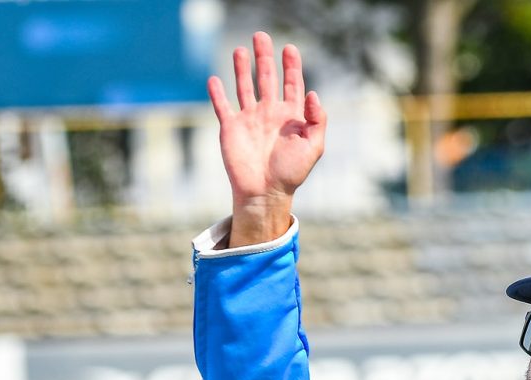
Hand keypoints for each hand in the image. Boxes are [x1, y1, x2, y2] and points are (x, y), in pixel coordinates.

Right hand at [207, 33, 327, 247]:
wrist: (266, 192)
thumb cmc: (292, 172)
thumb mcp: (314, 146)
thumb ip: (316, 120)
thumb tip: (311, 93)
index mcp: (290, 116)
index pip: (292, 84)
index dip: (291, 66)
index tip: (290, 48)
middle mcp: (269, 113)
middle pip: (267, 78)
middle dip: (265, 57)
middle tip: (261, 36)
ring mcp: (249, 119)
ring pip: (244, 86)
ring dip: (242, 68)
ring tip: (240, 49)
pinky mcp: (230, 128)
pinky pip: (222, 106)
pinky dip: (217, 93)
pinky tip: (214, 79)